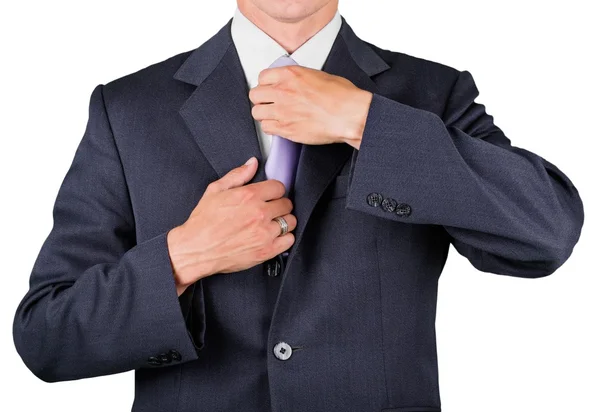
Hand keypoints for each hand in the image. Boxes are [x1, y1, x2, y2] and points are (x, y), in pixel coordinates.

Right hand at [167, 157, 296, 295]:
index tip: (270, 196)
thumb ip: (237, 175)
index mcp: (249, 196)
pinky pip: (289, 240)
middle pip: (286, 204)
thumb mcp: (215, 191)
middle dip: (279, 205)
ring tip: (271, 223)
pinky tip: (273, 236)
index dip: (274, 191)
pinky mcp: (267, 251)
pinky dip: (284, 238)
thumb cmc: (203, 222)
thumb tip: (252, 163)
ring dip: (283, 221)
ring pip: (290, 221)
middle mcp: (260, 213)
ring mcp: (265, 233)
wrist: (196, 250)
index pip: (279, 187)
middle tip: (269, 210)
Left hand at [249, 66, 372, 148]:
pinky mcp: (286, 129)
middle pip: (254, 95)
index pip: (262, 77)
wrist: (349, 115)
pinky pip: (266, 128)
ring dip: (264, 114)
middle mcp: (282, 91)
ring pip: (257, 113)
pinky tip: (281, 125)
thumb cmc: (342, 96)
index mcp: (290, 75)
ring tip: (274, 115)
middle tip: (269, 103)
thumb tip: (293, 83)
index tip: (270, 89)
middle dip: (261, 99)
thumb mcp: (318, 75)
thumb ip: (299, 79)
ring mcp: (283, 111)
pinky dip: (271, 127)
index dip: (266, 84)